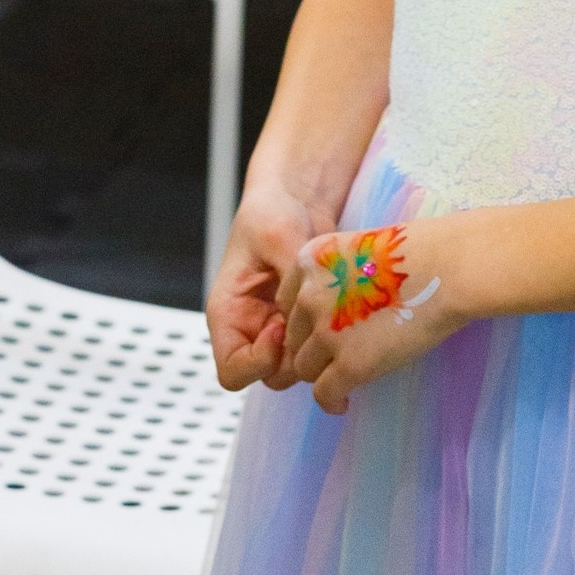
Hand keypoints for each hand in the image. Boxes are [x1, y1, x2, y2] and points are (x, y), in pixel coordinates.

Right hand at [206, 179, 329, 390]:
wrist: (299, 198)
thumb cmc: (272, 211)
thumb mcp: (276, 236)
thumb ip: (289, 274)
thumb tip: (303, 312)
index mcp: (228, 314)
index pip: (232, 373)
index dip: (259, 362)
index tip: (280, 330)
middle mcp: (252, 329)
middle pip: (271, 376)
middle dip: (295, 358)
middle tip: (313, 321)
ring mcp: (280, 330)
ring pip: (298, 368)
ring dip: (316, 349)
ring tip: (330, 313)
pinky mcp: (306, 324)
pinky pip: (318, 350)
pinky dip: (332, 342)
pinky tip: (346, 319)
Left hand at [279, 217, 455, 414]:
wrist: (446, 267)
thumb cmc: (416, 252)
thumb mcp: (359, 249)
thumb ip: (337, 276)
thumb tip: (335, 307)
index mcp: (310, 262)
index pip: (286, 304)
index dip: (305, 320)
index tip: (323, 328)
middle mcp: (309, 295)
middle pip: (293, 337)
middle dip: (312, 347)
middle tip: (337, 353)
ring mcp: (327, 331)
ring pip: (304, 368)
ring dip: (321, 373)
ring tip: (344, 376)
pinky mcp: (351, 363)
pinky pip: (324, 393)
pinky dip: (332, 401)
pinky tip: (344, 401)